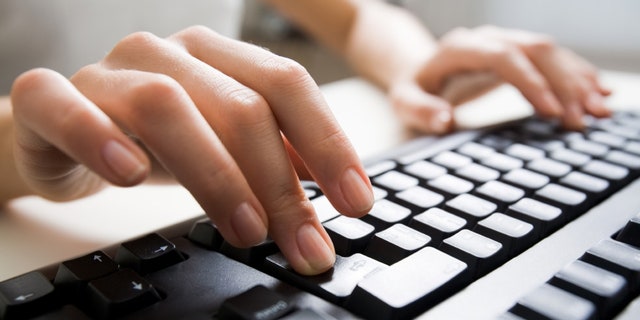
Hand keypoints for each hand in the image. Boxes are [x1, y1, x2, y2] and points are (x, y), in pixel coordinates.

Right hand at [10, 26, 373, 274]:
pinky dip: (100, 137)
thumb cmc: (152, 139)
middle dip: (278, 181)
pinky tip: (130, 174)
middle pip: (238, 103)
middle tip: (302, 240)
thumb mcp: (224, 147)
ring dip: (214, 173)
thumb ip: (276, 155)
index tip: (357, 202)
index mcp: (217, 58)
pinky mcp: (49, 98)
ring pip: (166, 103)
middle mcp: (167, 54)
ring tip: (245, 230)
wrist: (62, 131)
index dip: (328, 142)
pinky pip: (68, 107)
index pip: (286, 85)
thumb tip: (332, 181)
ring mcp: (108, 72)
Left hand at [388, 25, 610, 133]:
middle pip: (534, 51)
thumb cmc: (413, 88)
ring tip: (599, 112)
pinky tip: (597, 92)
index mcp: (459, 48)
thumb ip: (421, 111)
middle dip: (563, 84)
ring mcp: (505, 42)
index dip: (530, 81)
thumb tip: (444, 120)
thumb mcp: (405, 102)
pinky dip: (577, 75)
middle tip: (583, 120)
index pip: (502, 57)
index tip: (551, 112)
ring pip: (550, 52)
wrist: (420, 69)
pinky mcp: (518, 53)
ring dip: (577, 80)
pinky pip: (553, 59)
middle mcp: (487, 39)